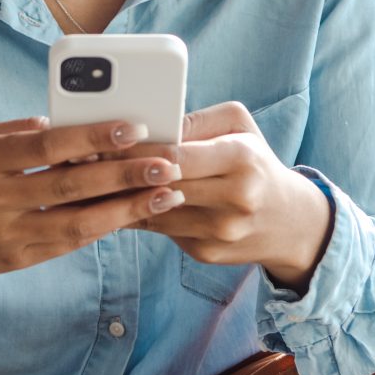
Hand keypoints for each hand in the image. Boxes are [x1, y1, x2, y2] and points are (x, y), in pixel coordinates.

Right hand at [0, 117, 183, 284]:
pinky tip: (133, 213)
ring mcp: (8, 234)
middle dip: (123, 174)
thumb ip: (19, 132)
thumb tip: (65, 123)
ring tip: (165, 194)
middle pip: (68, 186)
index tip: (132, 128)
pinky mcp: (19, 260)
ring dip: (127, 208)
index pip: (45, 147)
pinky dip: (104, 227)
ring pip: (77, 222)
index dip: (91, 137)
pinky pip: (69, 243)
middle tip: (165, 163)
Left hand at [112, 102, 334, 292]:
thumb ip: (195, 121)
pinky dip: (135, 215)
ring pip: (153, 211)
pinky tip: (113, 201)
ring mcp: (220, 231)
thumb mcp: (238, 128)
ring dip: (120, 197)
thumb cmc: (256, 162)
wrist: (289, 221)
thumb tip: (152, 125)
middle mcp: (234, 199)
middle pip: (160, 184)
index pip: (176, 155)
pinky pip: (160, 230)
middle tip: (85, 158)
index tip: (106, 140)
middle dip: (121, 172)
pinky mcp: (206, 253)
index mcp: (241, 159)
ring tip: (90, 179)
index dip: (138, 149)